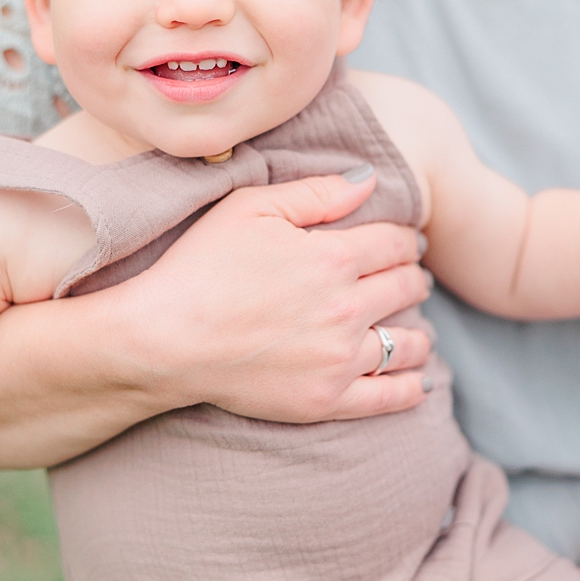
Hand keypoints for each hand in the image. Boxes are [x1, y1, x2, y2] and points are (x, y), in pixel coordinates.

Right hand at [116, 171, 433, 421]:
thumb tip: (369, 181)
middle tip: (405, 277)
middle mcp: (347, 308)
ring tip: (409, 326)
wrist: (162, 339)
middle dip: (410, 277)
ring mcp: (340, 358)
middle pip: (406, 288)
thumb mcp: (247, 209)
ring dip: (416, 328)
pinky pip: (391, 396)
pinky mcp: (327, 399)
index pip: (394, 243)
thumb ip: (315, 192)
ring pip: (409, 341)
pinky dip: (412, 386)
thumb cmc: (198, 268)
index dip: (402, 238)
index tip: (400, 242)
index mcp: (333, 257)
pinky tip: (417, 378)